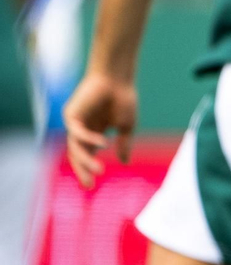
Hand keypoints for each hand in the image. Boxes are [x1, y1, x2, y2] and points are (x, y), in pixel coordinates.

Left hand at [63, 72, 138, 188]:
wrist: (117, 78)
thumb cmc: (123, 98)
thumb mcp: (127, 126)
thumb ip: (124, 144)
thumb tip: (124, 161)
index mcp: (95, 132)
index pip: (87, 155)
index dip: (88, 169)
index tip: (92, 186)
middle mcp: (82, 129)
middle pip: (77, 154)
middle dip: (82, 170)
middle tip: (89, 184)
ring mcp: (75, 122)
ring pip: (75, 147)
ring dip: (86, 160)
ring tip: (99, 169)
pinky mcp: (71, 114)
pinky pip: (77, 133)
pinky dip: (90, 139)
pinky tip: (104, 143)